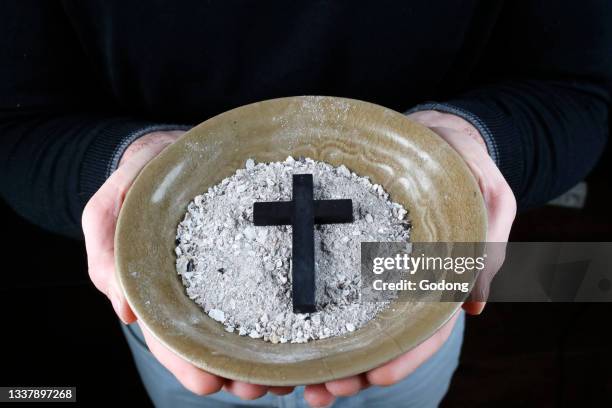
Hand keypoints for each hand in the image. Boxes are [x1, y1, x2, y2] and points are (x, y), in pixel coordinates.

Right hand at [82, 130, 294, 398]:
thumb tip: (123, 308)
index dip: (184, 361)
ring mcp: (227, 272)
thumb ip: (104, 245)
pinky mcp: (256, 252)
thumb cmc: (142, 177)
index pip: (167, 332)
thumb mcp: (111, 205)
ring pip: (242, 324)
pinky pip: (270, 287)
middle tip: (258, 388)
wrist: (175, 149)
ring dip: (260, 355)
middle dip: (232, 370)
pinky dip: (281, 317)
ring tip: (285, 375)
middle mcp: (194, 286)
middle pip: (210, 338)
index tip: (210, 382)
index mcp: (158, 284)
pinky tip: (300, 334)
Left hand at [301, 110, 516, 406]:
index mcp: (438, 273)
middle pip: (382, 334)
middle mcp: (402, 276)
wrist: (429, 130)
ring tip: (301, 379)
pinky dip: (310, 309)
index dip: (405, 355)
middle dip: (358, 367)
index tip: (376, 377)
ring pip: (353, 317)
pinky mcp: (347, 243)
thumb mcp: (488, 195)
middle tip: (324, 392)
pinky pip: (327, 278)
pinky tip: (287, 332)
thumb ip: (485, 245)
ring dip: (330, 351)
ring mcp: (373, 263)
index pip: (427, 326)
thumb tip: (474, 308)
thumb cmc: (462, 160)